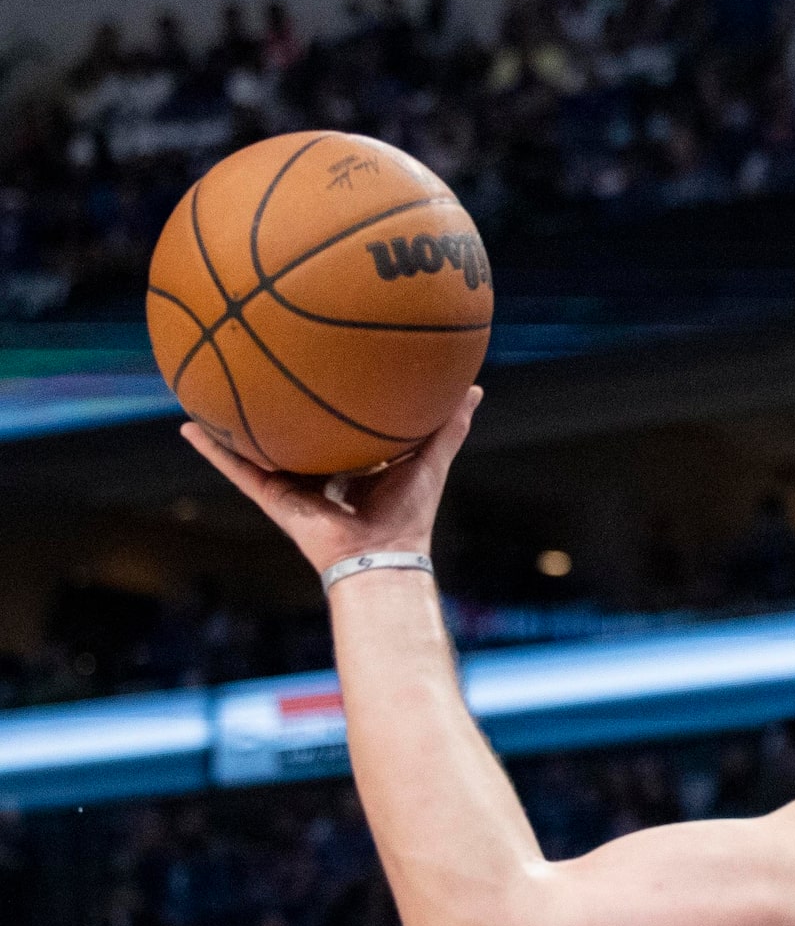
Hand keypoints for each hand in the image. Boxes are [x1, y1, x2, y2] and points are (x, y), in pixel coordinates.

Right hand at [180, 385, 479, 574]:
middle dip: (280, 411)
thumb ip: (449, 427)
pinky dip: (213, 450)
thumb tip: (473, 388)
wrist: (382, 554)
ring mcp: (293, 486)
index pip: (339, 429)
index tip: (321, 372)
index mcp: (355, 465)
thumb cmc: (410, 513)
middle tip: (262, 371)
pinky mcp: (274, 498)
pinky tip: (188, 427)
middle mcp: (320, 473)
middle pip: (295, 437)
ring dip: (235, 426)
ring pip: (259, 450)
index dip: (329, 405)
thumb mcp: (430, 460)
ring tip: (208, 393)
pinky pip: (237, 469)